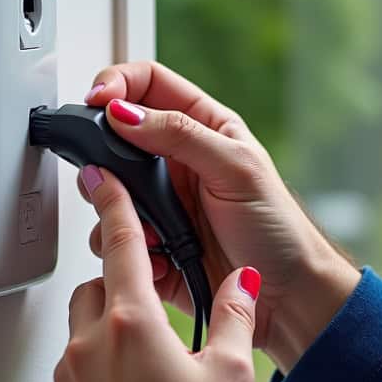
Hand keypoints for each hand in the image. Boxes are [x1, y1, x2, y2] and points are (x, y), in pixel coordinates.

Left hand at [50, 165, 259, 381]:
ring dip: (105, 331)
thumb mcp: (230, 376)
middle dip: (118, 283)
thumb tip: (242, 281)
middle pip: (95, 287)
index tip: (103, 179)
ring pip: (80, 332)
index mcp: (134, 322)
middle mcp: (90, 344)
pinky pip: (72, 377)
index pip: (120, 243)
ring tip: (144, 362)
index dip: (114, 204)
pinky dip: (95, 375)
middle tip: (151, 302)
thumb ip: (233, 317)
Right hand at [79, 62, 360, 372]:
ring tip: (145, 226)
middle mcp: (175, 161)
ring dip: (112, 209)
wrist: (285, 297)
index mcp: (201, 127)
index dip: (117, 84)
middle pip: (115, 137)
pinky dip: (123, 248)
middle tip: (106, 173)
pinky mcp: (150, 243)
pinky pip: (116, 239)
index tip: (96, 102)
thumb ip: (180, 134)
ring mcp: (160, 203)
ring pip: (107, 191)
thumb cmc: (277, 228)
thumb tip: (124, 113)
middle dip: (104, 156)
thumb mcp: (236, 167)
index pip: (147, 84)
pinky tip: (153, 256)